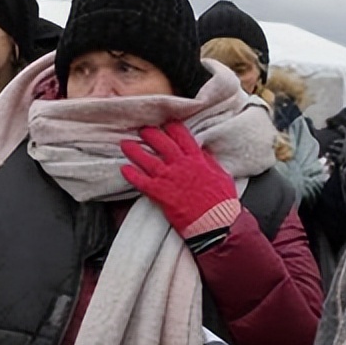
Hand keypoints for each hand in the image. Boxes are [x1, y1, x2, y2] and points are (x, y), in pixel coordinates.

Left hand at [120, 120, 238, 237]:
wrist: (216, 222)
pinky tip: (124, 169)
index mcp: (197, 158)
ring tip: (125, 144)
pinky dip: (131, 175)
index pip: (181, 135)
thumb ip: (208, 161)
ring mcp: (169, 178)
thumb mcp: (220, 175)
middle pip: (161, 142)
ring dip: (134, 150)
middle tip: (141, 129)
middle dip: (149, 133)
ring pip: (147, 159)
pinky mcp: (160, 193)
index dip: (171, 126)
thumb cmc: (221, 202)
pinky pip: (141, 181)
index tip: (164, 123)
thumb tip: (203, 150)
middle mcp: (181, 165)